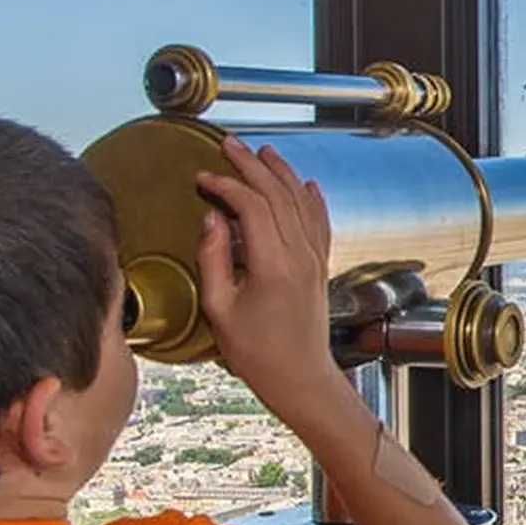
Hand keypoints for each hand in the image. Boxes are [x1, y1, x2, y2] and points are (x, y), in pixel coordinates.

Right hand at [195, 136, 341, 416]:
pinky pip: (320, 223)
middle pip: (278, 195)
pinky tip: (307, 184)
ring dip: (282, 174)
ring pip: (301, 203)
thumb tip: (212, 219)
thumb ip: (213, 260)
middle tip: (230, 145)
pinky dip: (313, 199)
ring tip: (264, 152)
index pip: (252, 206)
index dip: (226, 185)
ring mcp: (315, 261)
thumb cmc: (258, 353)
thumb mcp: (220, 309)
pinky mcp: (321, 268)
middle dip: (252, 166)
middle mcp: (300, 257)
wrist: (300, 378)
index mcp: (273, 265)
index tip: (204, 178)